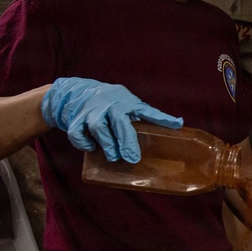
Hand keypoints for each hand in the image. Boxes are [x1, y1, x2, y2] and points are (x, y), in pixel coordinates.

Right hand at [41, 77, 182, 162]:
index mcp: (126, 101)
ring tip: (113, 157)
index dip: (162, 118)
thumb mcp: (126, 105)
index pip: (146, 110)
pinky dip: (84, 143)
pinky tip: (92, 148)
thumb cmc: (109, 103)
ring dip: (106, 144)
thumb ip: (143, 116)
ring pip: (98, 127)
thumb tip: (175, 126)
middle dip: (125, 140)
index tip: (177, 124)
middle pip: (119, 120)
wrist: (76, 92)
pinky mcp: (74, 119)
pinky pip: (78, 133)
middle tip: (132, 158)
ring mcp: (91, 110)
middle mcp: (109, 103)